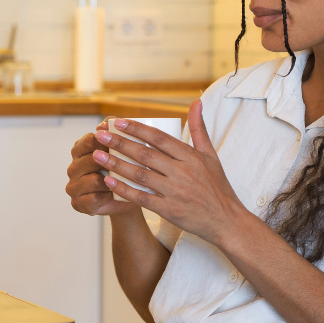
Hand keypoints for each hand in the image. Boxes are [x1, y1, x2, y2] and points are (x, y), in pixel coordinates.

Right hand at [66, 118, 143, 215]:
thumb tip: (109, 122)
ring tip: (125, 180)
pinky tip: (116, 193)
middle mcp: (73, 167)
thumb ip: (115, 130)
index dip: (107, 142)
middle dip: (109, 162)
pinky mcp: (78, 203)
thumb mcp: (123, 147)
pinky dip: (107, 196)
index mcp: (80, 149)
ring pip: (91, 180)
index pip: (89, 141)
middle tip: (128, 163)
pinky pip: (93, 198)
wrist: (130, 196)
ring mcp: (73, 186)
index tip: (123, 144)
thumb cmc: (126, 168)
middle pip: (89, 160)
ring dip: (110, 180)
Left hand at [92, 101, 248, 245]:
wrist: (226, 221)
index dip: (136, 128)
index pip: (159, 138)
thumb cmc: (217, 187)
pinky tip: (109, 181)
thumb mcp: (210, 155)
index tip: (117, 121)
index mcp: (191, 157)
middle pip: (145, 154)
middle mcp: (182, 172)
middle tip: (99, 135)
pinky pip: (142, 198)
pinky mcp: (170, 210)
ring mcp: (175, 192)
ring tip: (97, 156)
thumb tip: (196, 101)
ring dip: (117, 164)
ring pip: (141, 175)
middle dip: (120, 143)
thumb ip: (199, 128)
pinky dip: (125, 189)